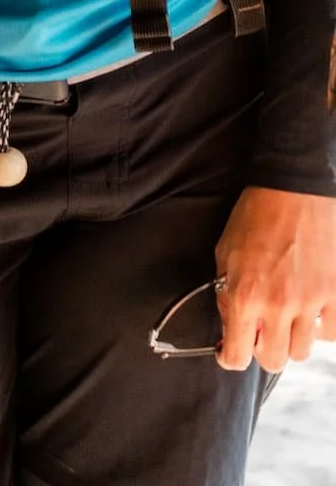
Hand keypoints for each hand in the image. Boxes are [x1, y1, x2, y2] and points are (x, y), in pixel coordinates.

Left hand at [215, 185, 335, 370]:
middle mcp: (277, 304)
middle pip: (272, 360)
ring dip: (291, 339)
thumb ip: (226, 293)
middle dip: (262, 350)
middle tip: (261, 332)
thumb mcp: (225, 252)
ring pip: (302, 352)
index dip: (231, 358)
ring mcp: (310, 302)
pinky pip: (330, 334)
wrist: (291, 188)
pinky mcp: (334, 293)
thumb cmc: (254, 215)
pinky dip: (320, 329)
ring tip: (287, 317)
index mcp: (244, 294)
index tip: (230, 352)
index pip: (237, 356)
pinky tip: (311, 311)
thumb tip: (232, 324)